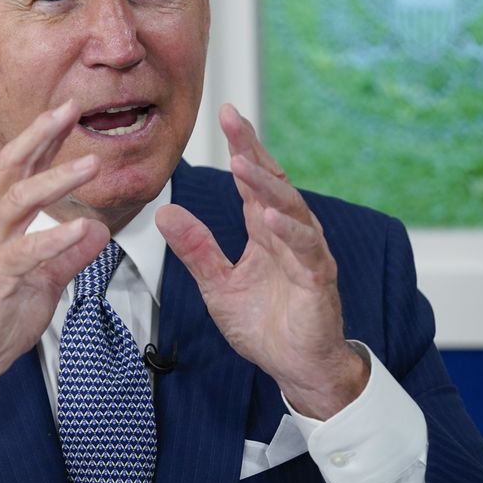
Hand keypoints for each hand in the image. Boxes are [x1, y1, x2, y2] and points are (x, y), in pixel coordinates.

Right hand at [0, 100, 110, 442]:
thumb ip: (68, 254)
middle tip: (69, 108)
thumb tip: (98, 231)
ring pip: (17, 200)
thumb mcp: (43, 279)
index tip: (66, 110)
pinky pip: (26, 252)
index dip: (42, 138)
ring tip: (91, 164)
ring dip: (56, 179)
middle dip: (40, 135)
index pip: (18, 169)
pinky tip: (81, 227)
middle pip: (10, 167)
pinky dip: (56, 237)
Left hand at [155, 104, 367, 418]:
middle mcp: (290, 233)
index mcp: (266, 230)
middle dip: (252, 150)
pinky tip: (269, 216)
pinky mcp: (318, 281)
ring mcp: (307, 254)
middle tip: (232, 119)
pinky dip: (289, 233)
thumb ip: (196, 248)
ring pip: (290, 210)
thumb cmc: (265, 325)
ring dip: (266, 187)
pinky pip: (305, 251)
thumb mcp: (218, 284)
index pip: (253, 180)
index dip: (241, 147)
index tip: (225, 113)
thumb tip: (164, 212)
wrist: (297, 368)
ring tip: (241, 164)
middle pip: (272, 183)